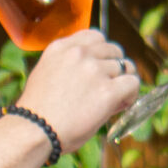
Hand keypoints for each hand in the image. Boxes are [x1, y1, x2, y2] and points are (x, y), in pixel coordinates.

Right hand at [18, 28, 140, 148]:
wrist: (34, 131)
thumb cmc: (38, 112)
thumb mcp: (46, 74)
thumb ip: (67, 65)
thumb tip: (95, 72)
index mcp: (61, 48)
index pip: (95, 36)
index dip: (103, 53)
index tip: (100, 68)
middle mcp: (79, 54)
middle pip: (114, 50)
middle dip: (115, 68)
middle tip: (108, 87)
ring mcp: (94, 70)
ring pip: (126, 67)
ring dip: (123, 83)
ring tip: (114, 100)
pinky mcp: (107, 91)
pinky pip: (133, 84)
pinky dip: (131, 95)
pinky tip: (120, 106)